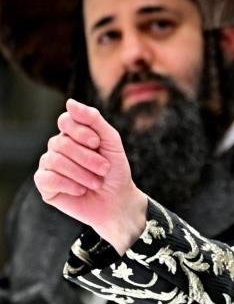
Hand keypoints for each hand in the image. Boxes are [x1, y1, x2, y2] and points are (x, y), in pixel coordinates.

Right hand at [34, 99, 147, 254]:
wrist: (117, 201)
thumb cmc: (115, 170)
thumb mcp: (111, 142)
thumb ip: (94, 120)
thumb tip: (70, 102)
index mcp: (72, 134)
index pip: (65, 120)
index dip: (81, 131)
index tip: (97, 143)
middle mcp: (57, 147)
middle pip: (62, 142)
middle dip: (88, 157)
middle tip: (104, 169)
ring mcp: (49, 165)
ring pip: (54, 160)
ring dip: (82, 173)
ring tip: (96, 182)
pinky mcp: (45, 185)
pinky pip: (47, 179)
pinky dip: (69, 184)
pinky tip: (81, 190)